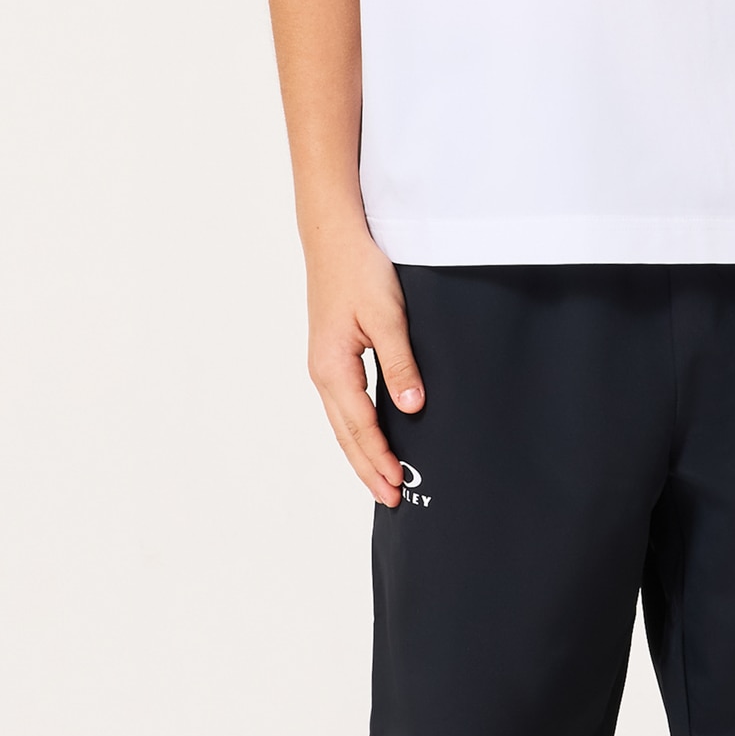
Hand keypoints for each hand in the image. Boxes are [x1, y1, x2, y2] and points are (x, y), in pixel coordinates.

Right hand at [304, 226, 422, 506]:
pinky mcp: (333, 356)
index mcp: (332, 367)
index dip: (380, 458)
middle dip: (367, 468)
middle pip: (346, 434)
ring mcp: (325, 365)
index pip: (360, 426)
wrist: (335, 236)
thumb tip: (411, 407)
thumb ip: (400, 362)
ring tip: (382, 480)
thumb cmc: (360, 270)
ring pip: (342, 422)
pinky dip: (358, 429)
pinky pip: (344, 405)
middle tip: (392, 499)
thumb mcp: (387, 315)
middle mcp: (323, 372)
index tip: (399, 485)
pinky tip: (372, 438)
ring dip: (362, 453)